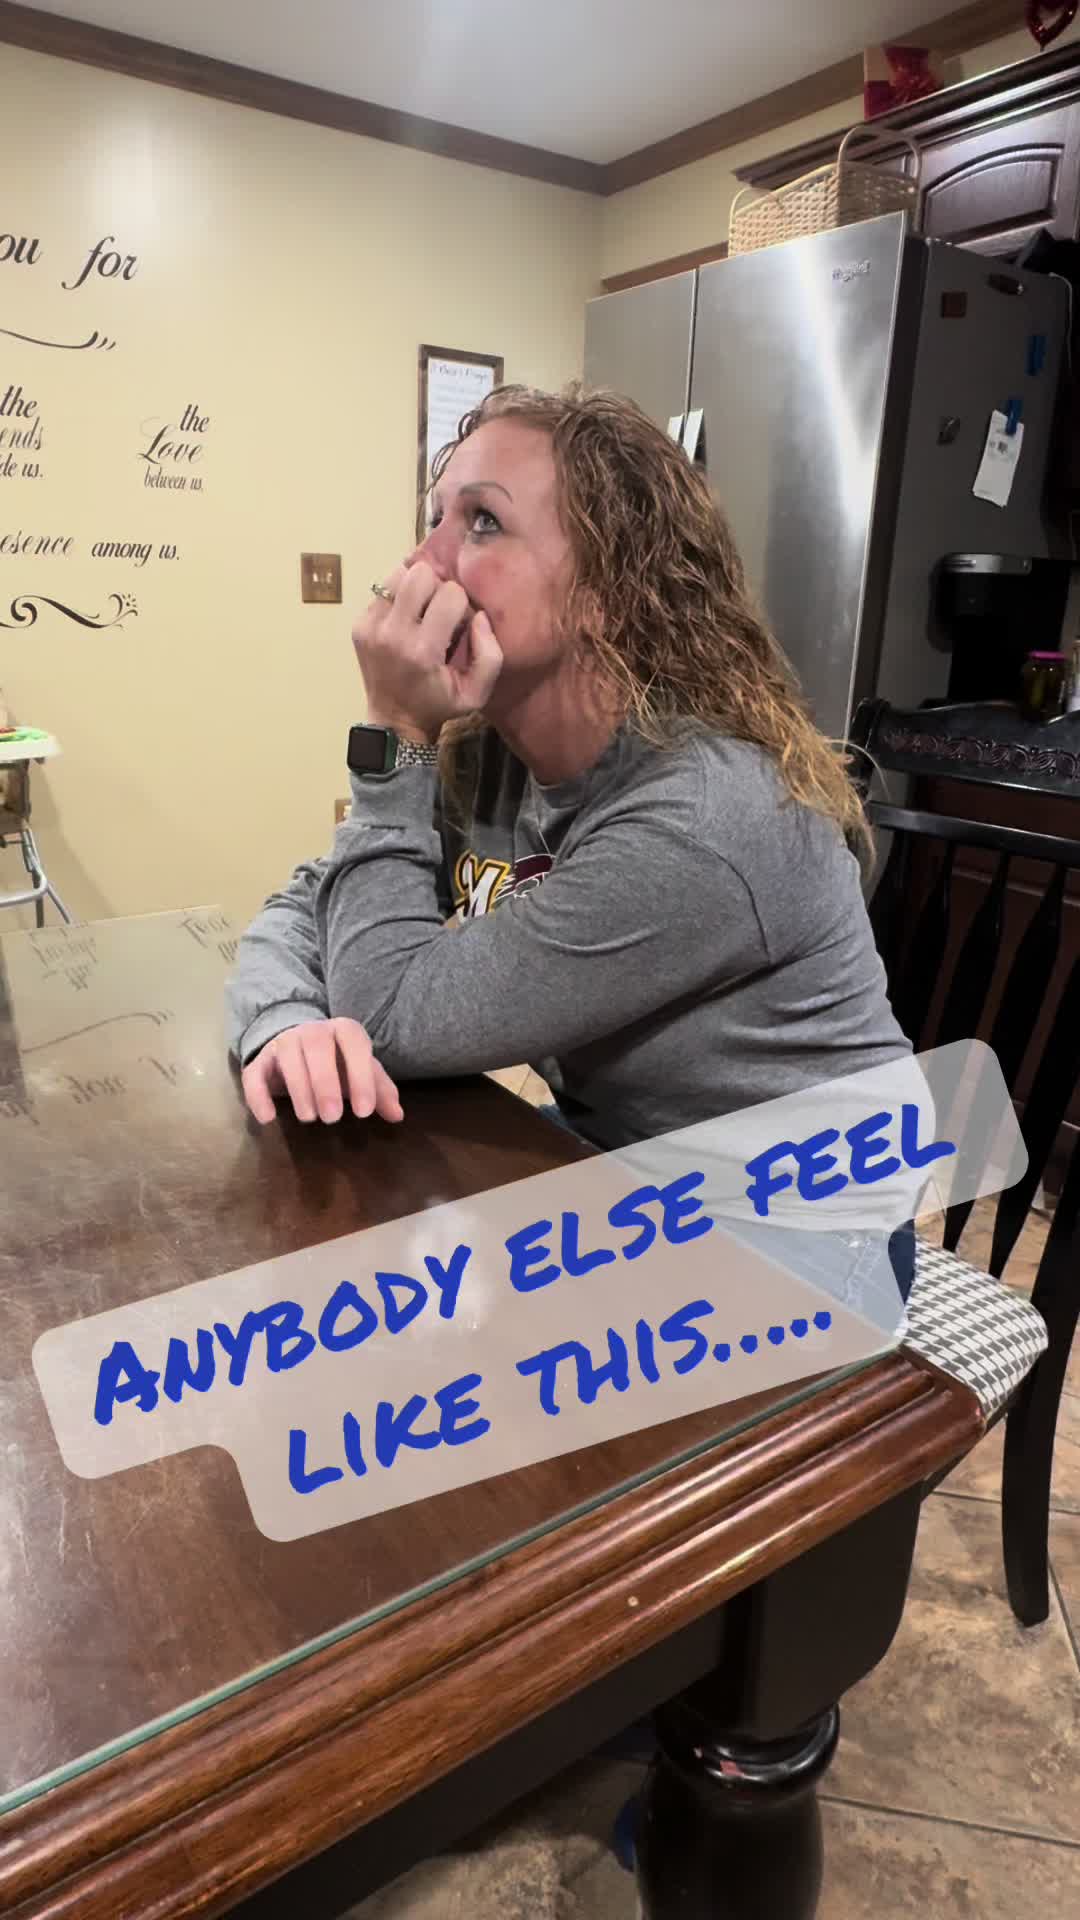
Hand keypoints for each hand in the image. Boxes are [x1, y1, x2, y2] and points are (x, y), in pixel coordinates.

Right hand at [242, 1018, 403, 1126]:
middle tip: (333, 1118)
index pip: (354, 1043)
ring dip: (298, 1088)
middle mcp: (312, 1031)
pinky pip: (254, 1075)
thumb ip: (379, 1090)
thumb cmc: (337, 1062)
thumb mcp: (360, 1072)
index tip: (364, 1111)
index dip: (361, 1076)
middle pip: (317, 1046)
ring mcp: (283, 1043)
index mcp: (343, 1030)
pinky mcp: (259, 1061)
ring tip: (309, 1118)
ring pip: (287, 1057)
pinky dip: (258, 1096)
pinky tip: (268, 1118)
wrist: (298, 1044)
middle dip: (325, 1082)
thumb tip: (398, 1115)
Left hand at [353, 561, 501, 739]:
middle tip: (438, 611)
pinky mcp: (359, 625)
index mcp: (422, 651)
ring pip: (399, 574)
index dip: (461, 605)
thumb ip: (489, 654)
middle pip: (420, 574)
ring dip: (415, 588)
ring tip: (421, 611)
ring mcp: (371, 627)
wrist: (395, 720)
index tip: (458, 625)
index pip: (450, 594)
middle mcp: (392, 634)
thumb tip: (479, 615)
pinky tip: (405, 620)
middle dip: (436, 588)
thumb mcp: (477, 692)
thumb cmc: (439, 704)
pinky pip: (383, 589)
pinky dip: (398, 598)